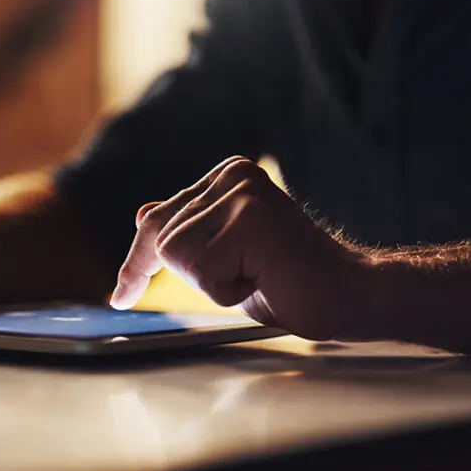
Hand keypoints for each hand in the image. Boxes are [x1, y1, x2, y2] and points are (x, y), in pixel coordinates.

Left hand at [110, 157, 371, 340]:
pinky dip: (227, 291)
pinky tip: (264, 276)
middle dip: (190, 274)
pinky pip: (202, 271)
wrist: (349, 294)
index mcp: (225, 177)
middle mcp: (231, 176)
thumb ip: (188, 233)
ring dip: (213, 283)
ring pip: (176, 253)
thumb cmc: (288, 281)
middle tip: (246, 277)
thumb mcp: (224, 258)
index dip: (136, 263)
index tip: (121, 295)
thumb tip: (144, 212)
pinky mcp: (250, 217)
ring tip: (258, 273)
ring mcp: (241, 193)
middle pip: (161, 238)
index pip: (159, 220)